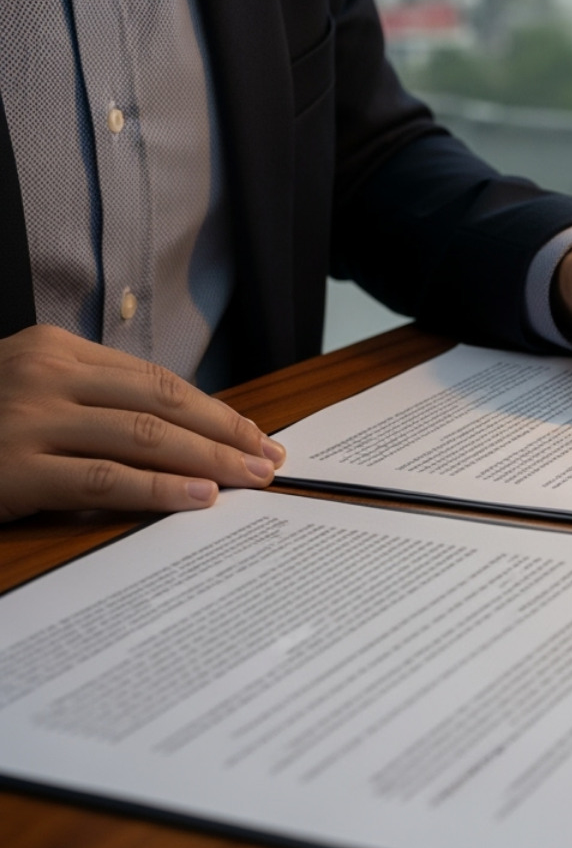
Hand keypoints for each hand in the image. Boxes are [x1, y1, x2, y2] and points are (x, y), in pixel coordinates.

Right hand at [0, 325, 286, 521]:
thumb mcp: (35, 391)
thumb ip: (97, 400)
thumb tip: (185, 432)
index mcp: (57, 350)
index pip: (158, 380)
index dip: (216, 410)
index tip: (255, 434)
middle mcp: (46, 376)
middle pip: (162, 404)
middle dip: (226, 434)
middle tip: (270, 459)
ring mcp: (28, 421)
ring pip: (143, 437)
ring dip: (207, 461)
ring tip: (249, 480)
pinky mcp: (15, 469)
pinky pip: (105, 480)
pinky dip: (160, 488)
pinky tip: (197, 497)